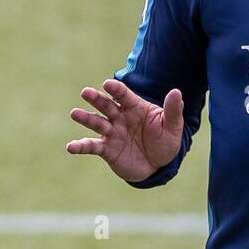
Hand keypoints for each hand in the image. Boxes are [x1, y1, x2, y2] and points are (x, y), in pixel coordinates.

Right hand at [66, 79, 183, 181]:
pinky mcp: (107, 149)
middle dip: (96, 99)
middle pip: (106, 105)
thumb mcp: (172, 126)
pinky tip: (71, 147)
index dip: (116, 89)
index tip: (108, 84)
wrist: (158, 165)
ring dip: (85, 118)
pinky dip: (81, 146)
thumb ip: (173, 110)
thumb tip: (177, 92)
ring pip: (97, 122)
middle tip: (86, 92)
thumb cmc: (165, 141)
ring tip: (74, 113)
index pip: (124, 95)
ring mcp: (112, 133)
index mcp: (135, 107)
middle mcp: (120, 117)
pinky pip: (92, 146)